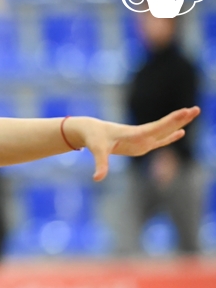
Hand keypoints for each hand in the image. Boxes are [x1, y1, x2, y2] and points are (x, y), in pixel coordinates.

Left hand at [73, 106, 198, 181]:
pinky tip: (181, 132)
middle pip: (163, 126)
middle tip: (196, 109)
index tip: (183, 113)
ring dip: (178, 123)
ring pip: (163, 130)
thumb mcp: (97, 151)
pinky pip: (159, 139)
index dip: (169, 122)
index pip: (155, 128)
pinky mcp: (140, 143)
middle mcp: (140, 134)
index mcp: (133, 134)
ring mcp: (142, 139)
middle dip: (179, 118)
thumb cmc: (94, 139)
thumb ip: (100, 165)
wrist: (91, 131)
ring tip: (193, 112)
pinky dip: (170, 136)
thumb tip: (97, 179)